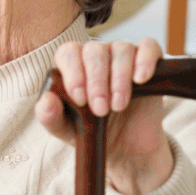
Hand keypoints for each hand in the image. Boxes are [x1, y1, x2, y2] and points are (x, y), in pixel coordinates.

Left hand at [35, 39, 173, 194]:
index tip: (80, 99)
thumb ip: (50, 117)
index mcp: (72, 66)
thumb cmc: (91, 132)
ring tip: (118, 106)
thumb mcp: (66, 130)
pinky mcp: (149, 61)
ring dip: (119, 79)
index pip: (68, 53)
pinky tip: (140, 80)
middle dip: (96, 82)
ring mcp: (123, 56)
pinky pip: (149, 47)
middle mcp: (96, 56)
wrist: (125, 147)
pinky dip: (145, 60)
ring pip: (121, 49)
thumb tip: (46, 100)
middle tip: (100, 110)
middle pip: (94, 50)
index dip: (73, 73)